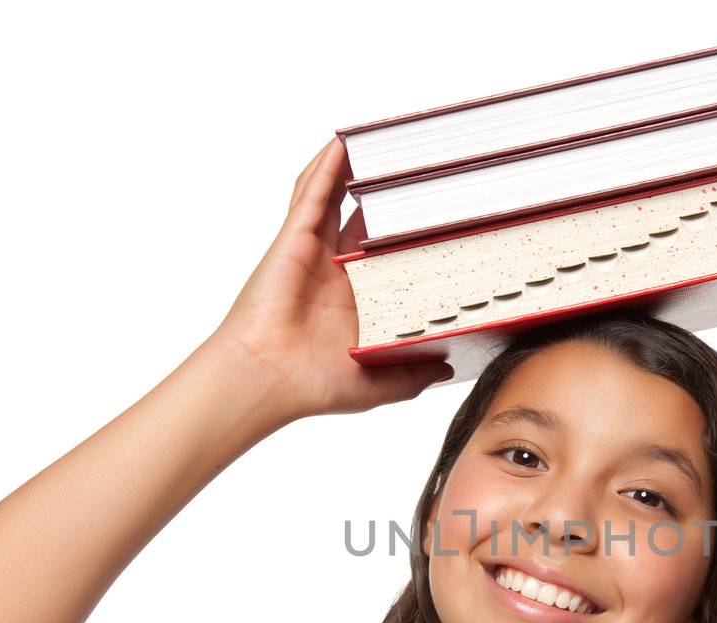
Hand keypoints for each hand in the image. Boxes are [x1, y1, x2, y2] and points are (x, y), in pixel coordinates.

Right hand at [204, 137, 454, 420]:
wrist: (269, 380)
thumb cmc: (311, 386)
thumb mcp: (378, 384)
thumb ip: (413, 374)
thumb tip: (448, 367)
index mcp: (356, 299)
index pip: (387, 255)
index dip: (408, 233)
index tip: (439, 216)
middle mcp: (334, 271)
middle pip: (365, 218)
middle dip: (386, 194)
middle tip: (415, 168)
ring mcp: (312, 252)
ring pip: (335, 198)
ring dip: (352, 170)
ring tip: (379, 142)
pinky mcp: (294, 240)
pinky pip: (311, 195)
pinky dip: (325, 168)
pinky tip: (341, 143)